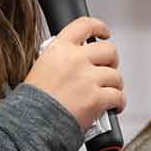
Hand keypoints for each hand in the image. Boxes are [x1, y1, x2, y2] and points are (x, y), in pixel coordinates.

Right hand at [24, 17, 125, 131]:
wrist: (32, 124)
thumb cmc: (33, 102)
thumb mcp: (41, 68)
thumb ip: (61, 59)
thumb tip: (79, 58)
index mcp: (59, 49)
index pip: (85, 25)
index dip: (100, 27)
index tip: (104, 33)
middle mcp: (75, 60)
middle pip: (109, 50)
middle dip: (112, 62)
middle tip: (107, 71)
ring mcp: (87, 79)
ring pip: (116, 76)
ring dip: (115, 86)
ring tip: (108, 94)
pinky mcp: (96, 98)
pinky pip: (119, 96)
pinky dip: (119, 103)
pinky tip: (113, 107)